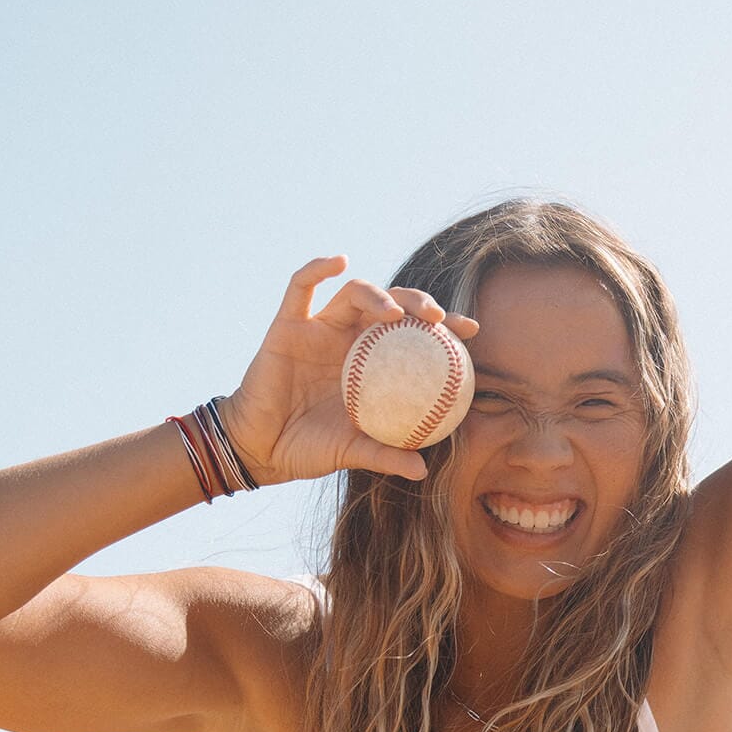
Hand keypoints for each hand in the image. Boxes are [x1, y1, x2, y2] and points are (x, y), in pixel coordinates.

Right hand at [217, 256, 479, 486]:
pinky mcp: (287, 324)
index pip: (414, 336)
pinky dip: (317, 268)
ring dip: (377, 295)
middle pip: (390, 305)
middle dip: (418, 303)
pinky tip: (338, 261)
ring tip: (394, 314)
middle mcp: (349, 339)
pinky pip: (300, 288)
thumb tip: (422, 471)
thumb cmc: (308, 448)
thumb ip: (385, 455)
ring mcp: (319, 328)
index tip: (471, 330)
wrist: (260, 449)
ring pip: (353, 293)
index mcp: (371, 364)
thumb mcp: (352, 452)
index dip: (445, 327)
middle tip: (438, 318)